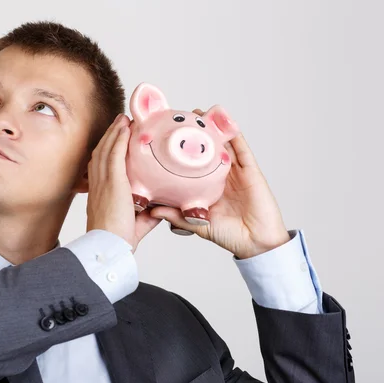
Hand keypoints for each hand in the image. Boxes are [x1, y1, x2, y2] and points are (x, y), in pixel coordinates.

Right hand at [86, 114, 161, 251]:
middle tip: (120, 122)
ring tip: (123, 119)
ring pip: (106, 150)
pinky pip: (114, 155)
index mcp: (100, 194)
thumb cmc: (119, 240)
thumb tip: (160, 209)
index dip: (107, 151)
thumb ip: (147, 215)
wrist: (110, 246)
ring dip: (115, 132)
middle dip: (110, 136)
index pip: (101, 167)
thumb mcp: (136, 224)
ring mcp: (103, 182)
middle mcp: (98, 185)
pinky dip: (119, 139)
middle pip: (101, 153)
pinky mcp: (112, 183)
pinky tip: (125, 128)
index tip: (115, 140)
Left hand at [150, 109, 290, 258]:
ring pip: (224, 144)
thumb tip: (152, 208)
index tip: (165, 139)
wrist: (256, 243)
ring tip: (200, 113)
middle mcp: (220, 176)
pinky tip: (225, 122)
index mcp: (207, 187)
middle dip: (196, 133)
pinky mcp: (250, 171)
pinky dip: (234, 135)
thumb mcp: (198, 224)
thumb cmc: (229, 235)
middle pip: (207, 150)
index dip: (180, 153)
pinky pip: (242, 149)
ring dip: (214, 128)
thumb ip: (177, 215)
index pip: (192, 165)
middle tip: (180, 118)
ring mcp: (236, 172)